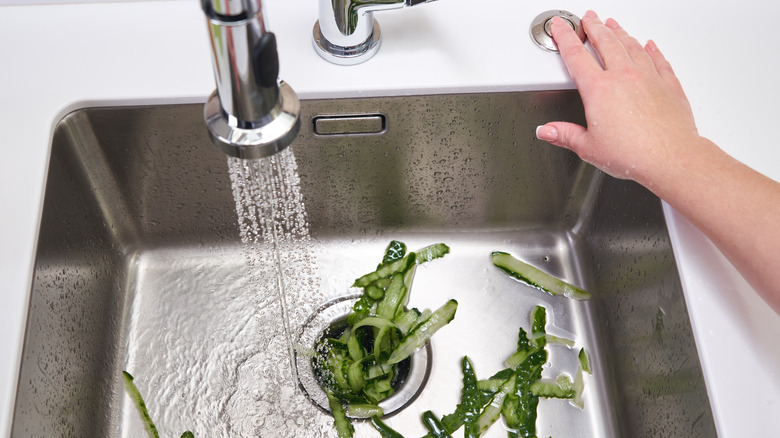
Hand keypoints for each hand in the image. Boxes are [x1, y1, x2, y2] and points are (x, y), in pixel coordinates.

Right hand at [536, 11, 701, 186]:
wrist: (671, 158)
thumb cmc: (633, 154)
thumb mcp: (588, 148)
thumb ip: (565, 135)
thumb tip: (547, 131)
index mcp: (599, 90)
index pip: (576, 56)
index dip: (565, 38)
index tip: (560, 27)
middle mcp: (624, 77)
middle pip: (606, 42)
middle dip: (594, 27)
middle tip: (588, 18)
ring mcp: (648, 77)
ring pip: (632, 45)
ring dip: (620, 33)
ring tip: (613, 24)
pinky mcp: (668, 84)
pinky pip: (658, 59)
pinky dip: (652, 49)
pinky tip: (649, 45)